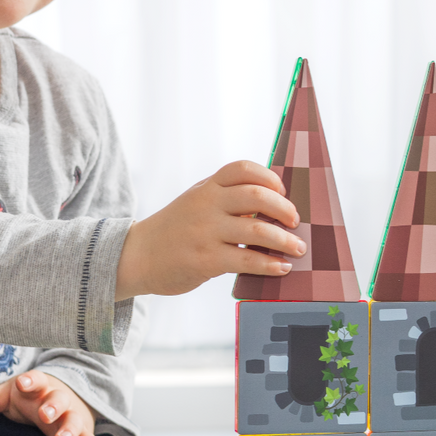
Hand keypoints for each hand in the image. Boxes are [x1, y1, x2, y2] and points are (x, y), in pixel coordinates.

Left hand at [0, 370, 97, 435]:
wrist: (64, 401)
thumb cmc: (30, 400)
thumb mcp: (10, 396)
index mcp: (40, 389)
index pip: (37, 380)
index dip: (31, 381)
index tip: (22, 383)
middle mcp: (59, 400)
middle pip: (59, 400)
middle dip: (53, 406)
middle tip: (45, 415)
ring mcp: (72, 416)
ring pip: (75, 421)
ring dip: (70, 430)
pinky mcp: (82, 433)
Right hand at [115, 160, 304, 300]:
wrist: (137, 257)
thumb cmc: (177, 230)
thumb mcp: (197, 203)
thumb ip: (228, 199)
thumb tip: (277, 207)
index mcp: (207, 187)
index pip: (243, 168)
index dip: (269, 178)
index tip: (282, 192)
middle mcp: (207, 204)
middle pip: (257, 196)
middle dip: (285, 209)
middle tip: (296, 222)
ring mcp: (205, 231)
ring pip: (257, 230)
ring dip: (285, 240)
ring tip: (298, 249)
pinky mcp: (205, 259)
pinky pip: (247, 259)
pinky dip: (270, 264)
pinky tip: (281, 267)